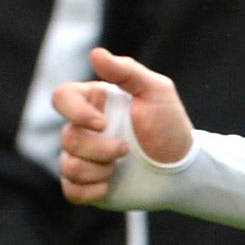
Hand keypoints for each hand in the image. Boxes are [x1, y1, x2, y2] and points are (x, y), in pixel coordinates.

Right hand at [54, 47, 192, 202]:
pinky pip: (70, 190)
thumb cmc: (170, 126)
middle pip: (67, 137)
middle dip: (100, 148)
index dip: (75, 112)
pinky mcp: (87, 184)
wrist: (183, 168)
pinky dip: (90, 191)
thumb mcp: (157, 92)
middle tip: (127, 149)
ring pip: (67, 165)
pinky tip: (110, 186)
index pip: (61, 97)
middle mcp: (84, 129)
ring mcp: (83, 157)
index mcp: (94, 103)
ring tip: (121, 167)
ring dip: (98, 169)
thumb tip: (95, 53)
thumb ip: (127, 72)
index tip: (103, 124)